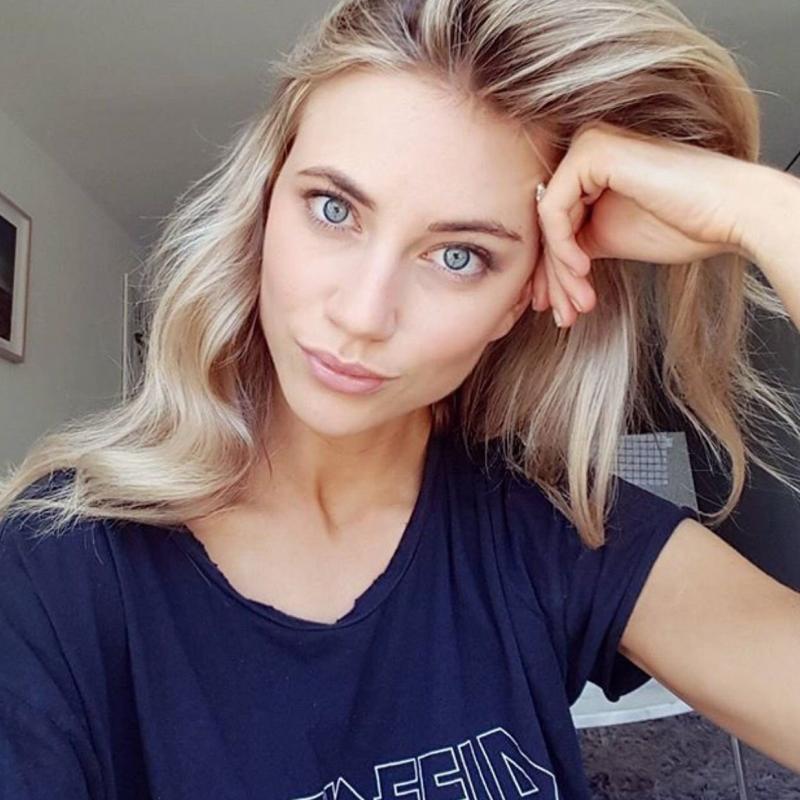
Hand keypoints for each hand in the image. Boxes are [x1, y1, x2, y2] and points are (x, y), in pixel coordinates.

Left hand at [531, 120, 756, 327]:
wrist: (730, 215)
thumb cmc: (683, 225)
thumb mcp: (609, 239)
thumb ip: (574, 245)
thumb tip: (540, 276)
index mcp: (589, 166)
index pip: (554, 225)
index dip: (551, 272)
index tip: (555, 307)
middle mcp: (585, 148)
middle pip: (548, 225)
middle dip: (554, 279)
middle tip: (564, 315)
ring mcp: (587, 145)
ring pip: (548, 223)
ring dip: (561, 273)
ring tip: (578, 303)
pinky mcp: (592, 152)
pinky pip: (554, 211)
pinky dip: (562, 247)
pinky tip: (583, 270)